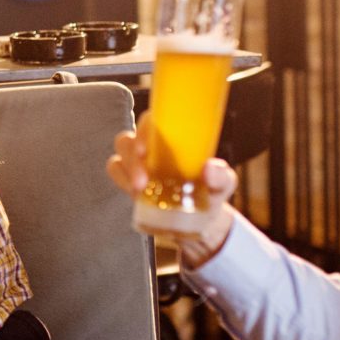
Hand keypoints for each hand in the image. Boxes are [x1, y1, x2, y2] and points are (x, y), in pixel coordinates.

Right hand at [107, 113, 237, 265]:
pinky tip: (134, 194)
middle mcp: (152, 145)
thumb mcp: (224, 183)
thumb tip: (209, 168)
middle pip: (129, 138)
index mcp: (173, 136)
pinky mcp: (129, 179)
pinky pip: (116, 171)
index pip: (153, 120)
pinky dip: (121, 180)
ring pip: (120, 154)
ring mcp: (138, 161)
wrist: (203, 218)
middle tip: (142, 180)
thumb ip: (220, 176)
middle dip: (131, 157)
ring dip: (126, 170)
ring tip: (139, 190)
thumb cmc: (212, 190)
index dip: (145, 128)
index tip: (146, 149)